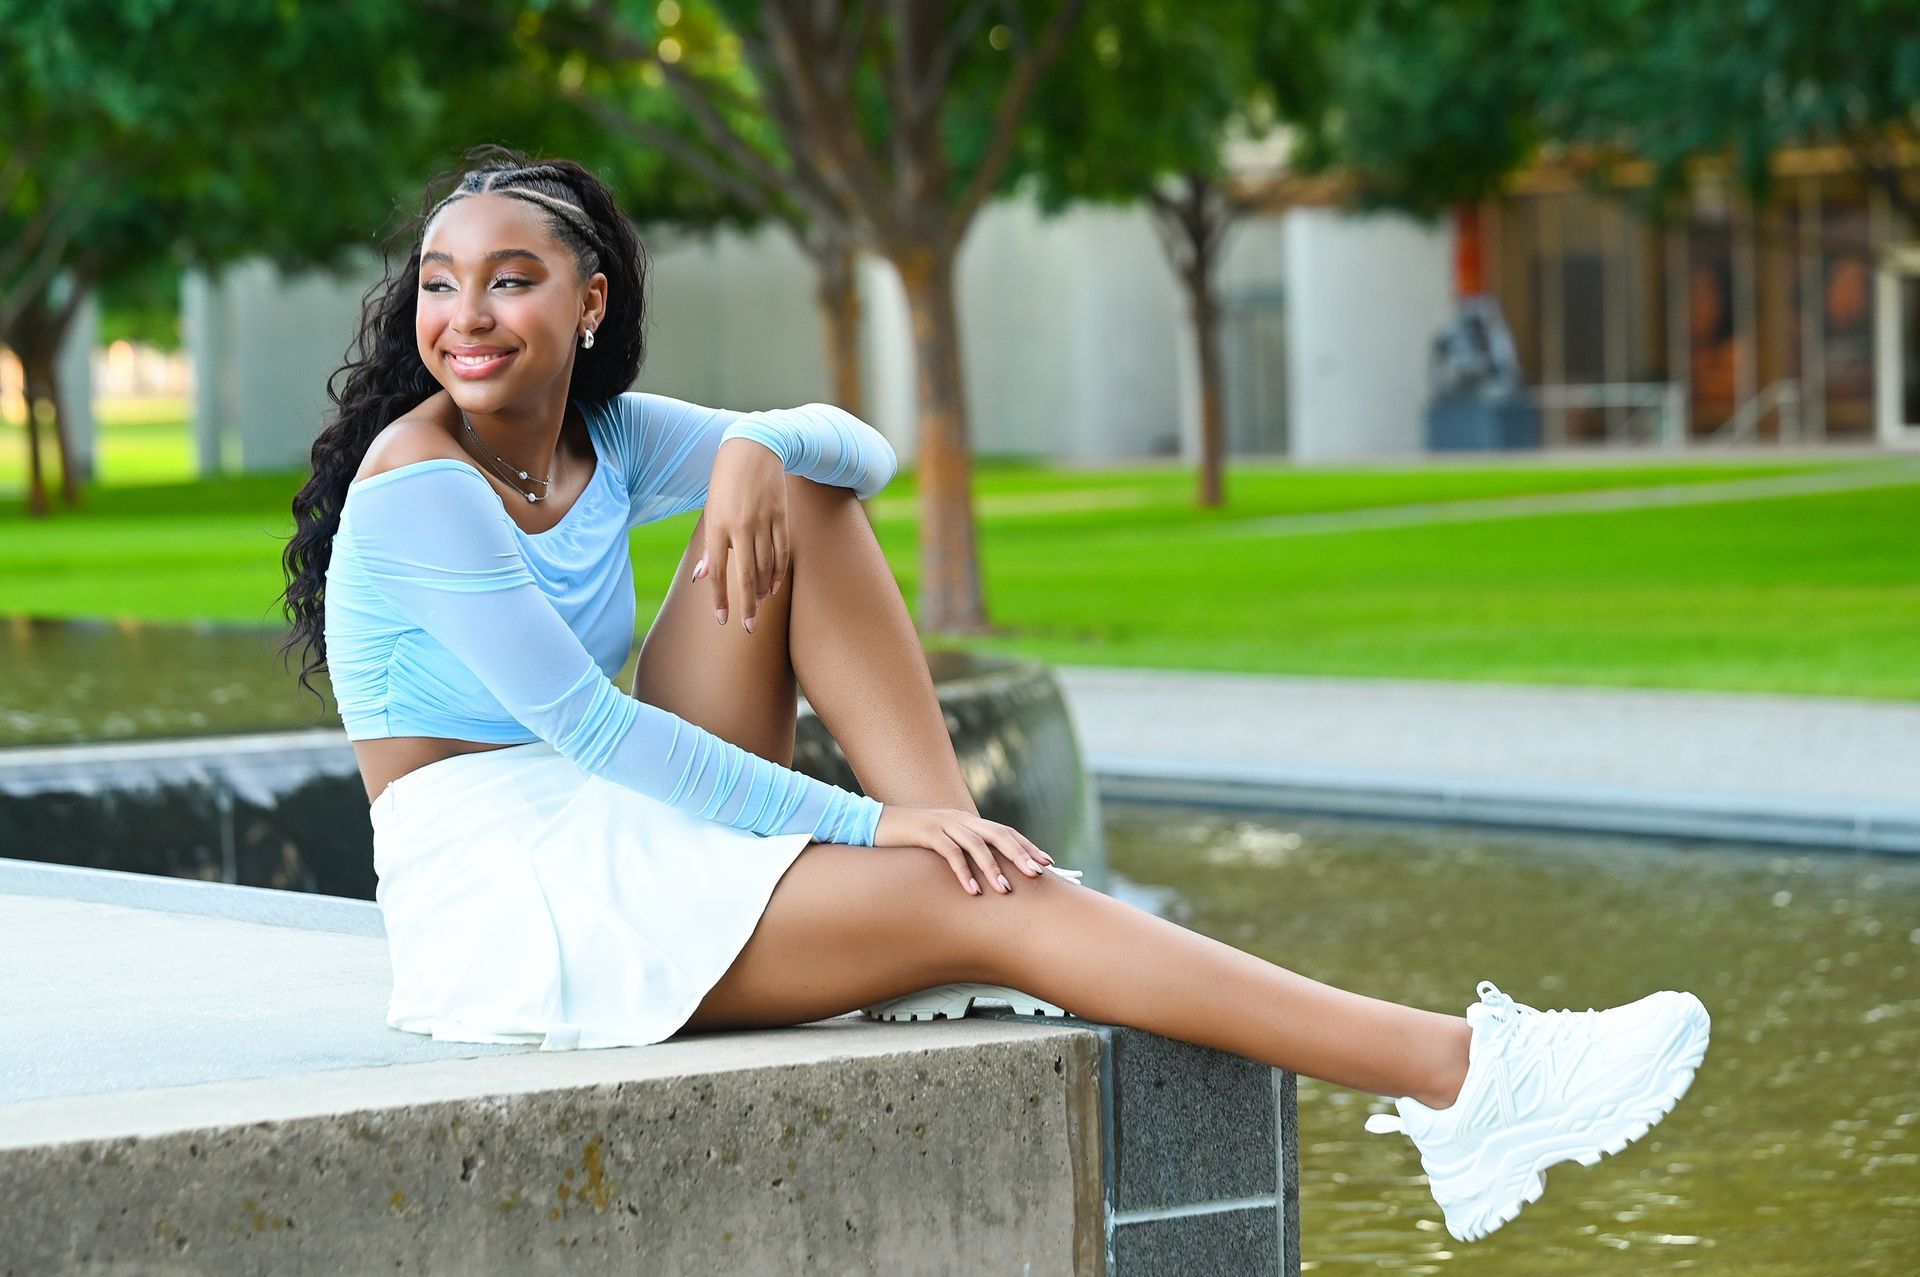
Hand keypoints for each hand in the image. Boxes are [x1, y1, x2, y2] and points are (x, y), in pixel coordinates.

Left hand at [692, 437, 788, 632]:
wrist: (753, 449)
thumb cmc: (725, 482)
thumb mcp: (711, 511)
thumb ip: (709, 547)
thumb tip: (702, 577)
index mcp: (718, 526)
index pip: (717, 571)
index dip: (719, 598)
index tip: (722, 619)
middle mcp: (741, 526)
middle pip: (745, 575)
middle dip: (746, 604)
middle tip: (748, 627)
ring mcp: (763, 522)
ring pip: (766, 566)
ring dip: (762, 589)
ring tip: (759, 604)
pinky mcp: (781, 517)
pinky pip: (782, 552)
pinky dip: (779, 572)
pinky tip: (775, 586)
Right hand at [874, 804, 1056, 895]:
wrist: (874, 824)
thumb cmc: (910, 840)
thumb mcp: (942, 843)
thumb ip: (963, 851)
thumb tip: (986, 874)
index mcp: (968, 821)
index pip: (1005, 832)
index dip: (1027, 846)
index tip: (1048, 863)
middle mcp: (960, 819)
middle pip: (998, 834)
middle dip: (1020, 854)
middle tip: (1038, 874)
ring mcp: (943, 824)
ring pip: (976, 844)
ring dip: (992, 868)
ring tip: (1005, 891)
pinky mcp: (925, 833)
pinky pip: (949, 852)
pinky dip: (962, 871)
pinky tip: (971, 890)